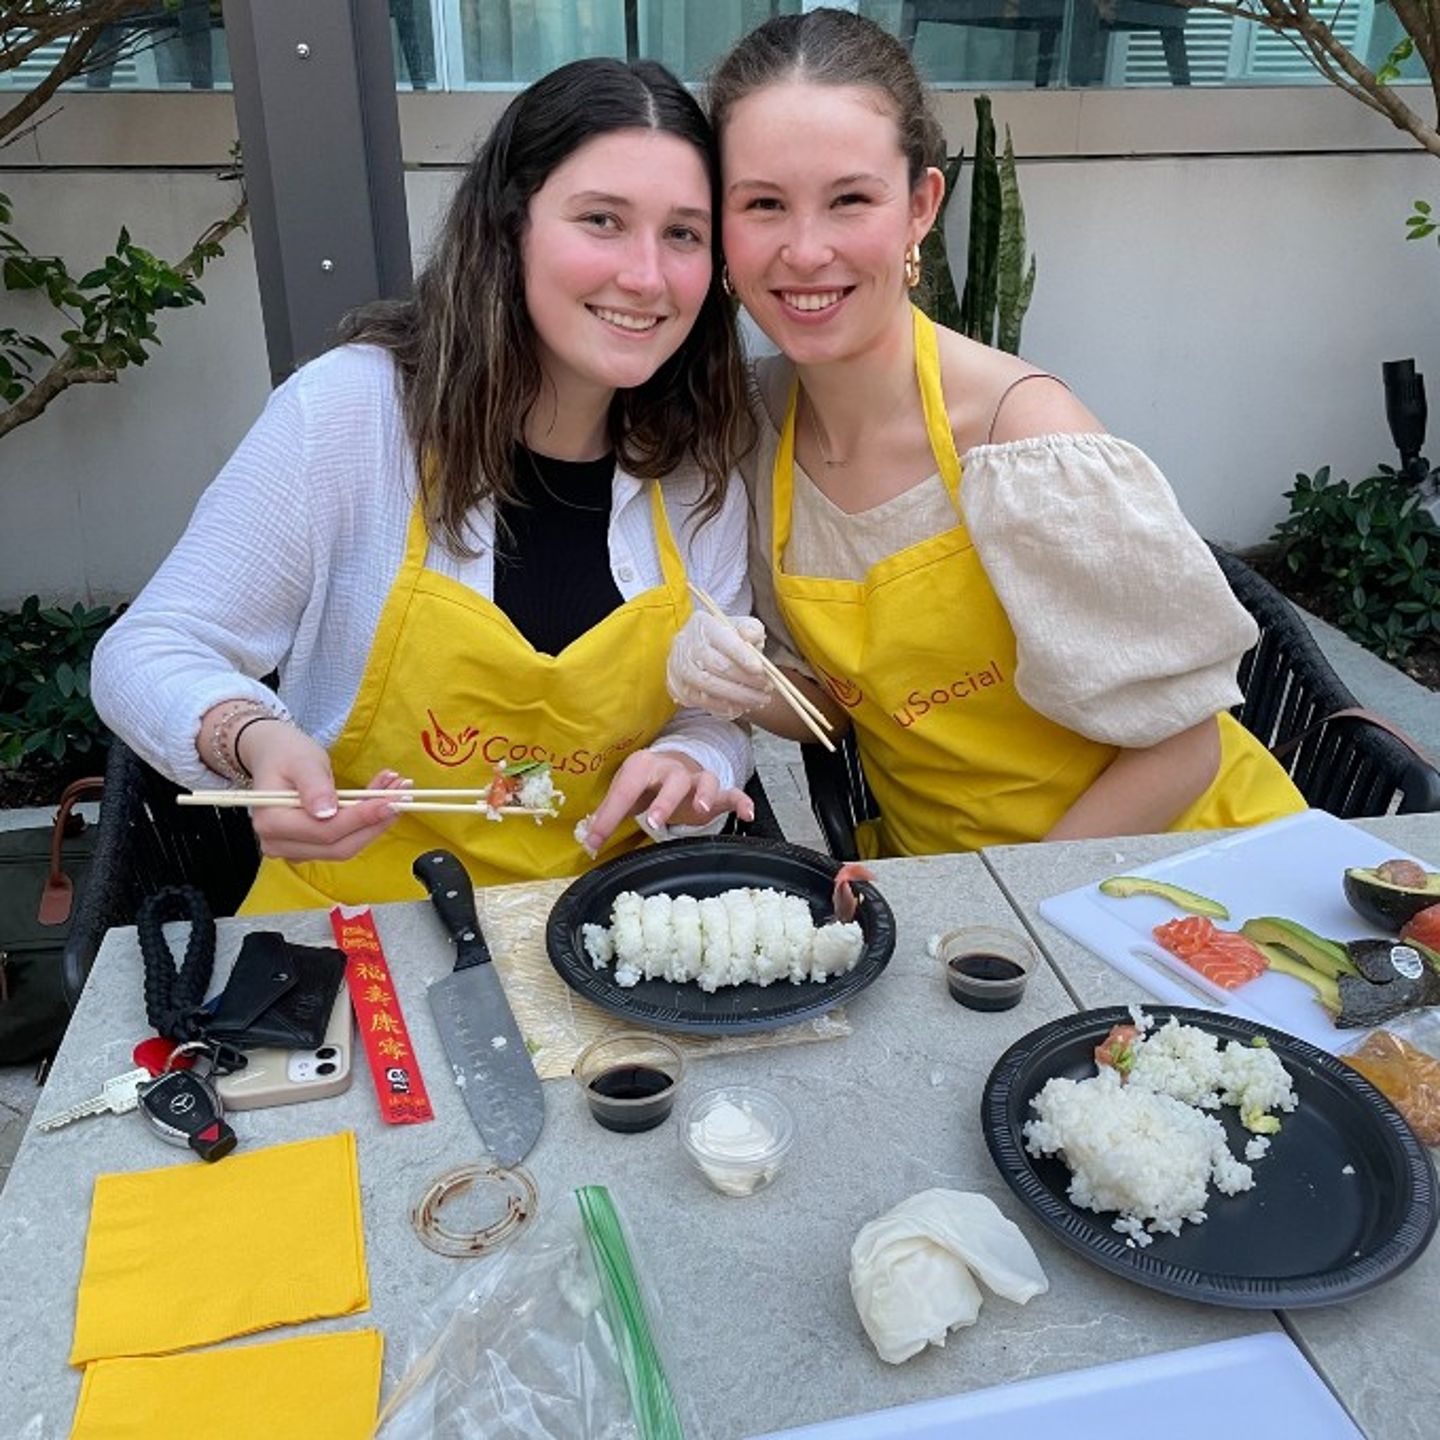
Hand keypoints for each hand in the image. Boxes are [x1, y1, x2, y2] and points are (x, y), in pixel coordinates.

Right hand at [239, 719, 408, 861]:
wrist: (274, 755)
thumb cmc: (286, 754)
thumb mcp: (302, 761)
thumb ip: (314, 786)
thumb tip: (326, 813)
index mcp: (272, 823)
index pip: (325, 831)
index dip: (362, 818)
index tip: (392, 801)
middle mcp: (280, 844)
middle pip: (339, 846)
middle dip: (375, 822)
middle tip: (403, 795)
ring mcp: (295, 849)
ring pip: (346, 844)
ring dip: (375, 820)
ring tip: (397, 790)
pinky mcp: (311, 847)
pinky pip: (345, 839)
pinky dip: (366, 820)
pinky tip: (383, 797)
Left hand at [583, 750, 754, 853]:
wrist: (675, 762)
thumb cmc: (645, 783)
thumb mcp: (625, 794)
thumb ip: (607, 816)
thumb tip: (586, 841)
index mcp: (643, 766)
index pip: (625, 790)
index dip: (609, 816)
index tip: (594, 841)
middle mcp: (671, 768)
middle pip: (671, 781)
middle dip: (663, 800)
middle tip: (654, 822)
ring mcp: (696, 778)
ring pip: (703, 781)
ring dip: (703, 794)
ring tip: (702, 810)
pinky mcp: (716, 791)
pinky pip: (732, 793)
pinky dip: (741, 801)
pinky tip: (748, 814)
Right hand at [666, 611, 771, 719]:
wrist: (698, 650)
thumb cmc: (725, 639)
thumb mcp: (741, 627)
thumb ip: (750, 629)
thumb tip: (751, 637)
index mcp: (703, 624)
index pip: (723, 640)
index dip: (742, 656)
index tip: (760, 669)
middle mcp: (685, 644)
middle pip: (716, 665)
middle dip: (745, 680)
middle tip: (766, 689)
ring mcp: (678, 666)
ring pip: (708, 685)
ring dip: (737, 696)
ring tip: (758, 700)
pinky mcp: (677, 686)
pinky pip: (700, 701)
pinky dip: (723, 707)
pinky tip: (740, 707)